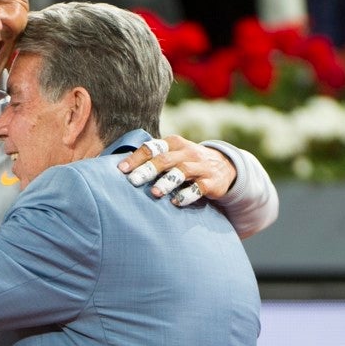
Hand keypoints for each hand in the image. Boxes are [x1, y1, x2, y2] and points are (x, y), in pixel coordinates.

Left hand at [118, 135, 236, 204]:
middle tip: (133, 181)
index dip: (137, 158)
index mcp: (174, 143)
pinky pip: (199, 188)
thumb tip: (120, 168)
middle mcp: (187, 153)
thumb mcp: (173, 153)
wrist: (225, 167)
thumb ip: (152, 158)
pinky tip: (176, 202)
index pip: (152, 148)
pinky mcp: (211, 182)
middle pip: (165, 159)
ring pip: (182, 172)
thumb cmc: (187, 161)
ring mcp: (201, 167)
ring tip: (154, 192)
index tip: (122, 170)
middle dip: (148, 170)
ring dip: (167, 182)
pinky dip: (187, 195)